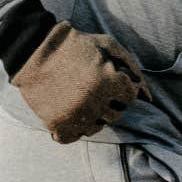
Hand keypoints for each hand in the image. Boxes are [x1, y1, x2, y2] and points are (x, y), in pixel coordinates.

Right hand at [10, 23, 150, 143]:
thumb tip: (148, 96)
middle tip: (96, 89)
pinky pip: (75, 136)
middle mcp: (93, 101)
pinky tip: (72, 112)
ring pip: (97, 127)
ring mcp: (74, 115)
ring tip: (83, 98)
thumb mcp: (108, 45)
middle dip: (111, 102)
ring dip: (95, 115)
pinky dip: (75, 128)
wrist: (32, 50)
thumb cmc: (76, 45)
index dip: (122, 87)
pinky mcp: (56, 124)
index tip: (111, 80)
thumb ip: (132, 67)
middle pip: (116, 114)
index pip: (130, 97)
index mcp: (107, 80)